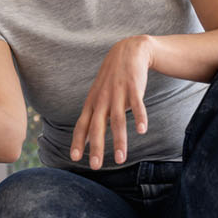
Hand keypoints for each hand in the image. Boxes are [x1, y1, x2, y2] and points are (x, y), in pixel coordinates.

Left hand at [71, 35, 153, 169]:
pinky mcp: (133, 87)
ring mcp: (118, 93)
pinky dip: (140, 117)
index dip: (78, 141)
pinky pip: (137, 105)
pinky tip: (142, 130)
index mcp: (93, 103)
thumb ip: (93, 117)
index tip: (75, 158)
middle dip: (96, 147)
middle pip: (97, 127)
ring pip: (118, 121)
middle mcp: (102, 100)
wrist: (128, 51)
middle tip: (95, 166)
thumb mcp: (99, 96)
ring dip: (119, 141)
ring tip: (121, 159)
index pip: (82, 125)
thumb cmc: (112, 79)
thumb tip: (86, 140)